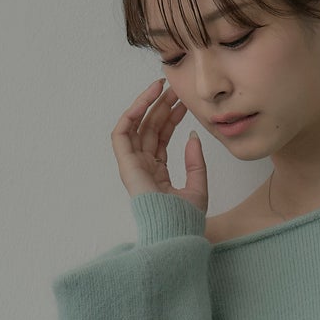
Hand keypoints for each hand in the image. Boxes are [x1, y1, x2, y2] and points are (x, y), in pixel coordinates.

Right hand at [111, 79, 209, 210]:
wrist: (177, 232)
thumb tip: (193, 136)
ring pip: (136, 126)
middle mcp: (142, 167)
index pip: (161, 137)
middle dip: (161, 106)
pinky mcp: (125, 165)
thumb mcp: (198, 186)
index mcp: (157, 172)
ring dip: (147, 104)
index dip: (171, 118)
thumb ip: (195, 162)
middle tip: (175, 89)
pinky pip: (121, 133)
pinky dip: (131, 114)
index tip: (183, 103)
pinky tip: (146, 100)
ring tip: (161, 87)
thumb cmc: (186, 219)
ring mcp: (133, 166)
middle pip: (149, 129)